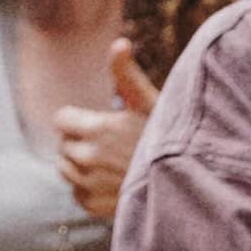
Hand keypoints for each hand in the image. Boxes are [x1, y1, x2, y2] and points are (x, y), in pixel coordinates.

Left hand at [49, 45, 158, 222]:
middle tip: (109, 142)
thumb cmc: (170, 139)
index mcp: (97, 130)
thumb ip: (127, 75)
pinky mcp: (93, 206)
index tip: (98, 122)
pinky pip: (77, 193)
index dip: (77, 119)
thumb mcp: (151, 103)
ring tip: (109, 161)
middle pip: (63, 145)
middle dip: (79, 141)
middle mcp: (87, 158)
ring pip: (65, 169)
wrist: (189, 185)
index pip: (61, 120)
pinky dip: (87, 188)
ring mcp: (88, 184)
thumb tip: (118, 43)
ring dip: (80, 164)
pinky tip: (111, 181)